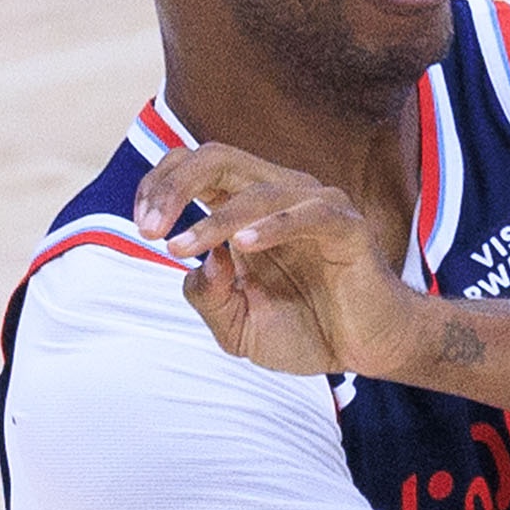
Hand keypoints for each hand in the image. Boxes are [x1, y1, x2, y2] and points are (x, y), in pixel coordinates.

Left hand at [134, 143, 420, 377]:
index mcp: (245, 208)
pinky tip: (243, 246)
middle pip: (216, 157)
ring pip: (255, 189)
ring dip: (212, 219)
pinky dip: (272, 227)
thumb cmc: (306, 331)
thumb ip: (209, 297)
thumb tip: (196, 263)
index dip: (159, 186)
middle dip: (173, 187)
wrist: (367, 351)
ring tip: (182, 248)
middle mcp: (276, 194)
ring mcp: (313, 205)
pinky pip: (307, 214)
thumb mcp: (237, 327)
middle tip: (150, 230)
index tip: (142, 227)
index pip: (193, 168)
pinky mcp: (346, 227)